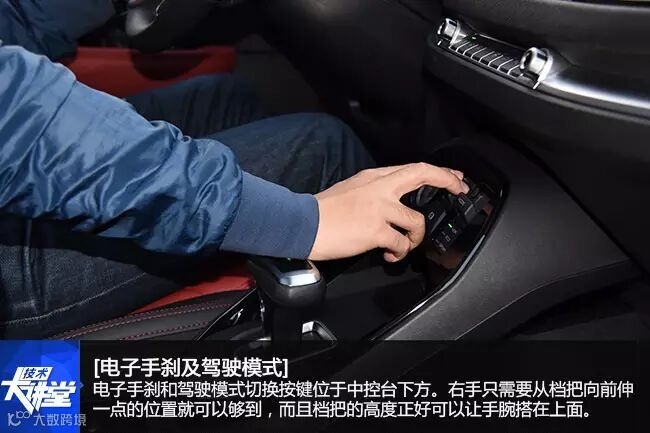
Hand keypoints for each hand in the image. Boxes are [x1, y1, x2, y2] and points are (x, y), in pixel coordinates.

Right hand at [309, 163, 468, 261]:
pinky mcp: (375, 230)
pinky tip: (389, 254)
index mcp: (373, 178)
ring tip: (401, 245)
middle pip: (422, 175)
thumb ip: (375, 192)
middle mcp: (380, 189)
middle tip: (458, 190)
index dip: (438, 172)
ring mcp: (379, 208)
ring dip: (415, 238)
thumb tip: (394, 203)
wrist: (303, 224)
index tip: (453, 178)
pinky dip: (399, 252)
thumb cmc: (323, 211)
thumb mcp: (351, 190)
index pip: (412, 169)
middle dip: (447, 181)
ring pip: (417, 222)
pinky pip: (401, 243)